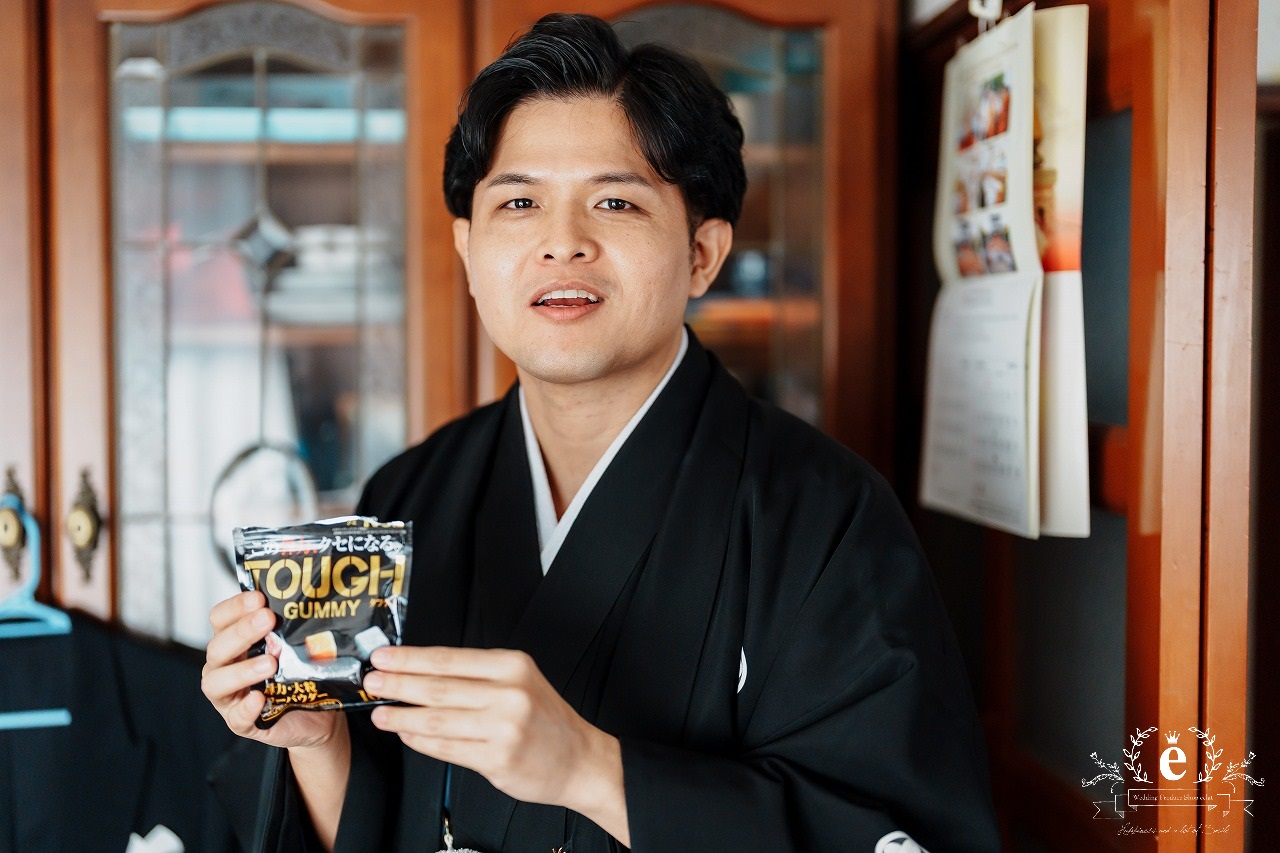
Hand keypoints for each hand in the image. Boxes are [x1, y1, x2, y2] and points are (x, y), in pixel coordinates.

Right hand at [201, 590, 343, 751]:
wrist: (315, 715)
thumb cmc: (300, 675)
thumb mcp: (298, 646)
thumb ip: (295, 628)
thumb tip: (314, 604)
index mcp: (235, 642)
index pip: (220, 619)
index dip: (235, 607)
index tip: (259, 598)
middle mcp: (225, 667)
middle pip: (217, 647)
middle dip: (242, 631)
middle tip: (267, 620)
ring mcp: (229, 696)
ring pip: (217, 682)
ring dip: (242, 670)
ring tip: (270, 663)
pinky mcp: (241, 722)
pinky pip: (236, 717)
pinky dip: (246, 708)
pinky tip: (260, 698)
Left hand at [364, 646, 628, 842]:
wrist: (579, 759)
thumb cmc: (544, 720)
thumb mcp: (520, 681)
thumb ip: (476, 677)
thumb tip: (421, 672)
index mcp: (512, 666)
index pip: (449, 659)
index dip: (411, 658)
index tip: (384, 657)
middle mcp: (509, 693)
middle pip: (439, 687)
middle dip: (399, 684)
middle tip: (373, 682)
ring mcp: (503, 727)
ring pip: (438, 719)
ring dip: (402, 716)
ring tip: (381, 713)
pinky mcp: (497, 759)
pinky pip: (447, 748)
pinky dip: (421, 741)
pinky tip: (407, 735)